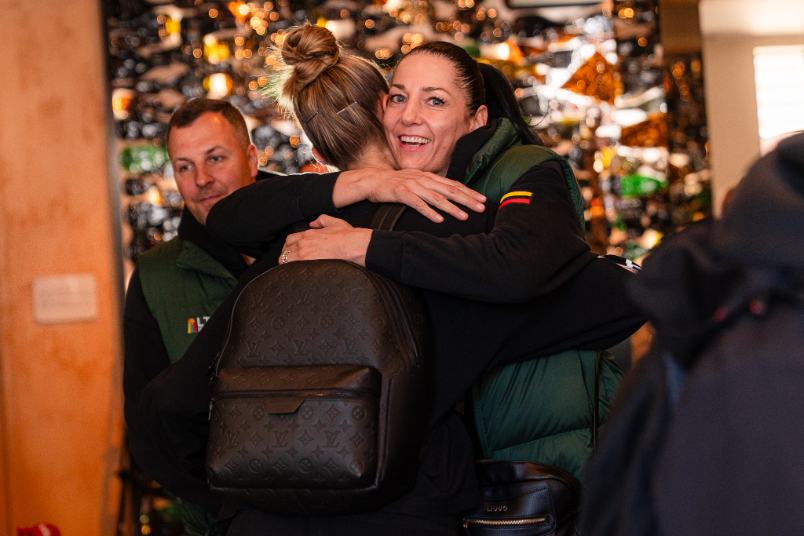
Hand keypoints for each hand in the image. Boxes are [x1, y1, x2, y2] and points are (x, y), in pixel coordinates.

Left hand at [279, 215, 371, 265]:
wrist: (352, 246)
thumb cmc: (346, 235)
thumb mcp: (334, 222)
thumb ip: (322, 220)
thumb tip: (313, 222)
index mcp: (308, 233)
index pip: (290, 240)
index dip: (288, 246)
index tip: (291, 250)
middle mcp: (303, 243)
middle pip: (285, 250)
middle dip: (286, 255)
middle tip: (290, 261)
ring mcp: (304, 254)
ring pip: (285, 260)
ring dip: (287, 264)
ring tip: (291, 268)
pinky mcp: (308, 264)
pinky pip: (292, 267)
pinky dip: (291, 270)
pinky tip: (295, 273)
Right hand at [333, 168, 485, 222]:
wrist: (371, 180)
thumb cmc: (394, 184)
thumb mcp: (415, 182)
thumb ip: (430, 187)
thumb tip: (447, 196)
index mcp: (428, 176)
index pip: (453, 184)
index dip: (469, 192)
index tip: (483, 200)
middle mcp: (423, 179)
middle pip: (449, 190)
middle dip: (467, 199)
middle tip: (481, 208)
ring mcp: (412, 185)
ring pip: (436, 197)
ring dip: (451, 208)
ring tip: (464, 217)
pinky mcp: (401, 193)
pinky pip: (417, 204)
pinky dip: (429, 212)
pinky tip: (438, 220)